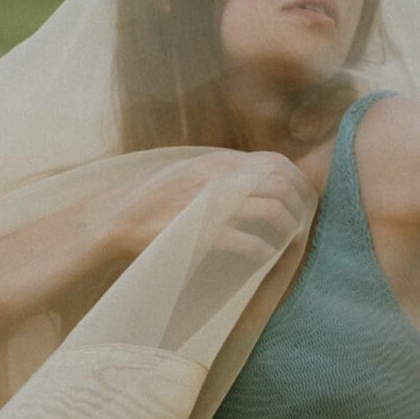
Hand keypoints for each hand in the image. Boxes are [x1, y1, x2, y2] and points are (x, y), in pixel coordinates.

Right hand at [103, 152, 316, 265]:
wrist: (118, 218)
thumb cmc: (154, 200)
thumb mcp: (190, 172)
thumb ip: (222, 172)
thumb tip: (256, 178)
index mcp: (217, 163)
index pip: (274, 161)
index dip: (296, 180)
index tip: (301, 199)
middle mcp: (219, 179)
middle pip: (281, 183)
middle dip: (298, 204)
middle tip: (301, 223)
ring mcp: (212, 205)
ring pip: (272, 210)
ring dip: (287, 228)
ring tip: (288, 240)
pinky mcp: (204, 234)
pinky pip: (250, 242)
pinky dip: (265, 251)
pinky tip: (266, 257)